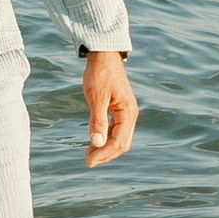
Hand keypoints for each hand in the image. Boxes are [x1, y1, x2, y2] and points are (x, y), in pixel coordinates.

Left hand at [82, 52, 138, 166]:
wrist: (103, 55)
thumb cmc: (100, 74)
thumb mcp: (96, 98)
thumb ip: (97, 121)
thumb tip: (96, 144)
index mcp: (128, 112)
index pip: (118, 142)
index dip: (104, 154)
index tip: (88, 162)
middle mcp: (131, 114)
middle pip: (122, 144)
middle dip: (106, 155)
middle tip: (87, 162)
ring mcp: (126, 112)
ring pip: (119, 138)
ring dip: (105, 148)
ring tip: (88, 154)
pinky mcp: (120, 109)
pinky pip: (116, 130)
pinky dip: (106, 138)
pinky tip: (94, 141)